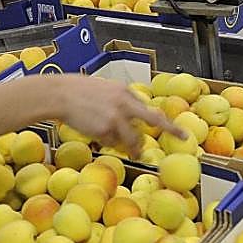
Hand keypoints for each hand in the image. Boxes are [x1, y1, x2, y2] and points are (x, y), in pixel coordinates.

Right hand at [53, 75, 185, 155]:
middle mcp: (124, 103)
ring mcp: (116, 117)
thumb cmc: (77, 91)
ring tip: (133, 153)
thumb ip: (118, 99)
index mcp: (124, 91)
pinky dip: (108, 142)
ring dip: (133, 147)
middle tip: (183, 138)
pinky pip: (112, 142)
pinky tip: (97, 135)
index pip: (146, 107)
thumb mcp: (103, 89)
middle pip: (152, 119)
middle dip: (170, 128)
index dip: (157, 120)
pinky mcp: (105, 129)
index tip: (171, 125)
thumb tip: (131, 116)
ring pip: (132, 138)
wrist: (60, 94)